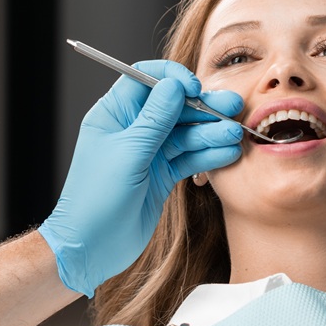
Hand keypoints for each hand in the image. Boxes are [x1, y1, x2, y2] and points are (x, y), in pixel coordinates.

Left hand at [39, 60, 242, 296]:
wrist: (90, 246)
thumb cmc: (95, 198)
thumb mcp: (128, 153)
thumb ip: (154, 119)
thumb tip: (174, 85)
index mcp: (114, 114)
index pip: (146, 80)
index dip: (172, 79)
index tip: (195, 87)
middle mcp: (133, 129)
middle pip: (173, 107)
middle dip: (203, 107)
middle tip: (231, 108)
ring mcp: (149, 152)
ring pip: (186, 134)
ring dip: (211, 133)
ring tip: (235, 135)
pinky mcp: (162, 175)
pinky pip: (189, 159)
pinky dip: (208, 156)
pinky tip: (228, 153)